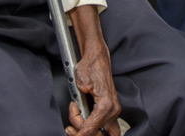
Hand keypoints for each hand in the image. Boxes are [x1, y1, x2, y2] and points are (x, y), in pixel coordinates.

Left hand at [65, 7, 120, 135]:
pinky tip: (86, 126)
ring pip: (103, 133)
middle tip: (70, 124)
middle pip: (96, 133)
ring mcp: (114, 110)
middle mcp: (113, 108)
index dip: (79, 133)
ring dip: (90, 132)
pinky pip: (108, 129)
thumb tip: (79, 114)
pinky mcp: (111, 109)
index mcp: (106, 103)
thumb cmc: (90, 66)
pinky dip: (97, 130)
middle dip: (81, 131)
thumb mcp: (81, 82)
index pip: (92, 128)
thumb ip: (80, 101)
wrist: (97, 57)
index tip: (71, 131)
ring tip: (76, 126)